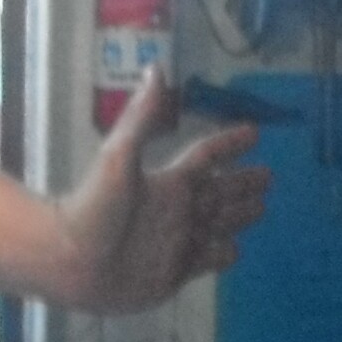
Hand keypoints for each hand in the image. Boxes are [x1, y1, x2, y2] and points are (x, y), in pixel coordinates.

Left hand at [53, 69, 271, 313]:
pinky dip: (224, 254)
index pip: (206, 158)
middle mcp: (177, 210)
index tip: (255, 133)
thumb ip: (142, 116)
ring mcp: (178, 243)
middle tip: (269, 177)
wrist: (71, 260)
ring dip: (240, 216)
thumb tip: (156, 68)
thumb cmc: (93, 207)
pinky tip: (233, 250)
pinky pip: (209, 261)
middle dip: (244, 184)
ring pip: (221, 225)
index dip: (229, 145)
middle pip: (221, 192)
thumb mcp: (119, 156)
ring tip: (261, 208)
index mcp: (167, 182)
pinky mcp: (175, 273)